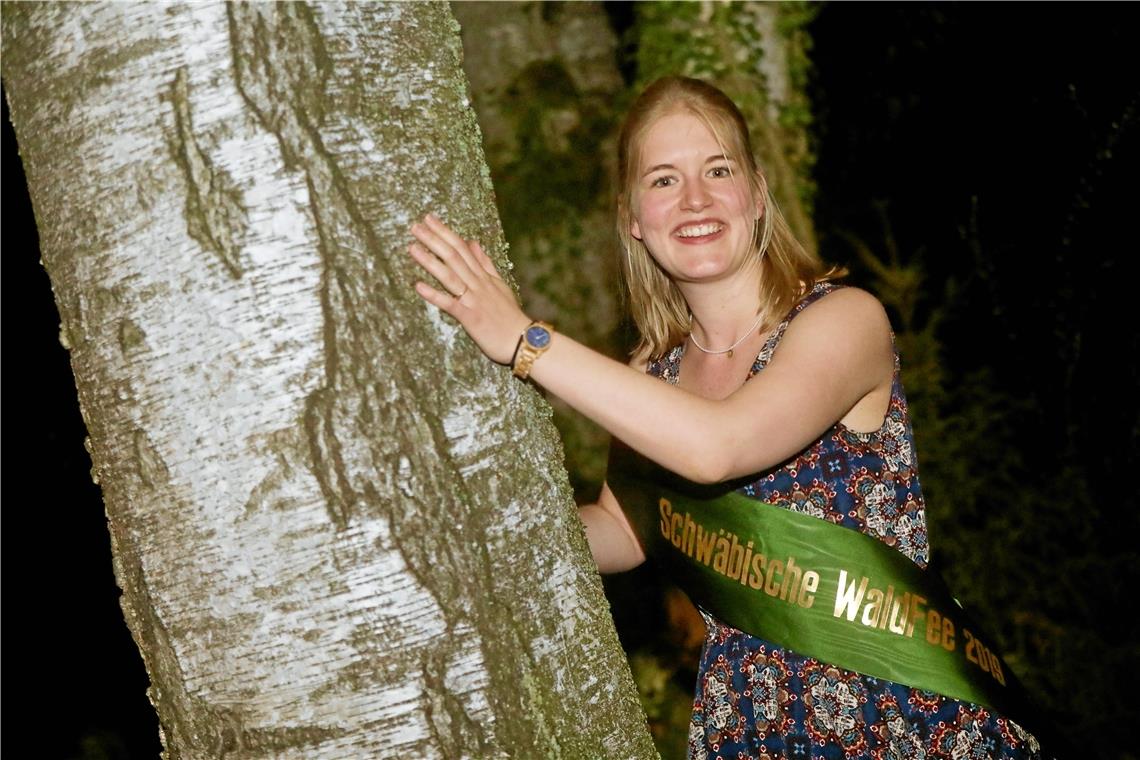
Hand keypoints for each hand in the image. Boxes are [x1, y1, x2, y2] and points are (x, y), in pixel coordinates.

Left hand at [409, 214, 530, 364]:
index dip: (445, 233)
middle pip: (453, 256)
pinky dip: (434, 295)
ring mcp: (473, 299)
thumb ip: (485, 264)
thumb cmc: (510, 316)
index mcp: (483, 276)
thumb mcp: (500, 285)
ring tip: (412, 247)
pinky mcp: (470, 317)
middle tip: (416, 226)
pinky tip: (418, 286)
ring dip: (429, 261)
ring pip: (449, 275)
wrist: (523, 340)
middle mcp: (477, 284)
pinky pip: (449, 303)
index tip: (429, 219)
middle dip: (434, 240)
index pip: (462, 248)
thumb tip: (473, 243)